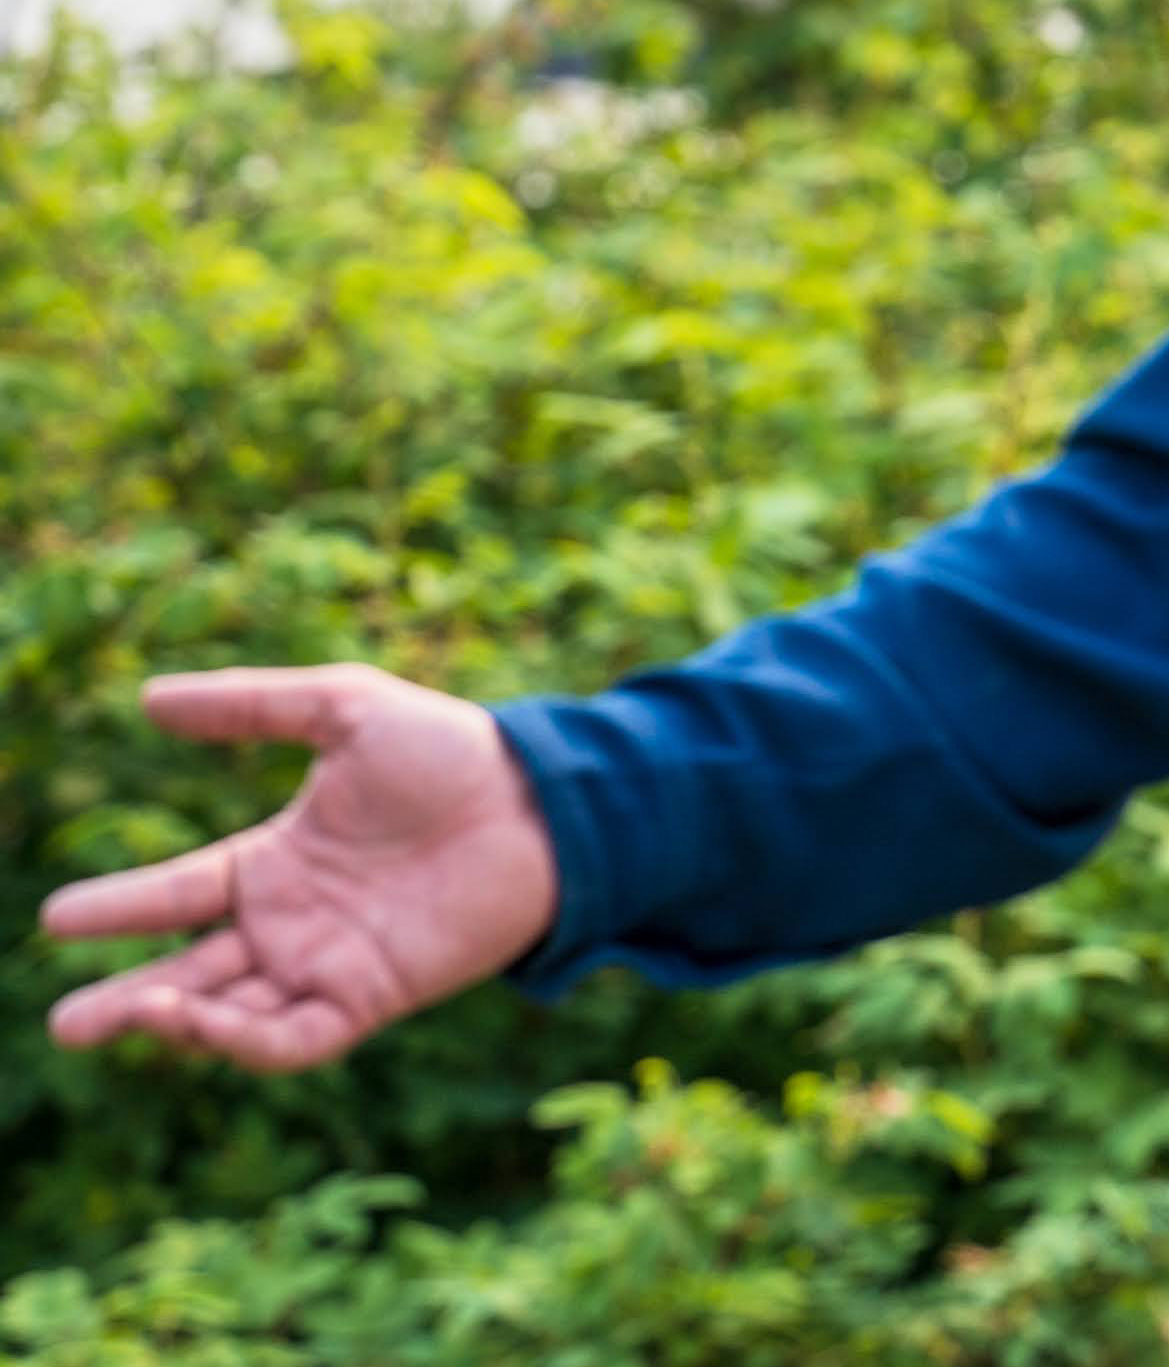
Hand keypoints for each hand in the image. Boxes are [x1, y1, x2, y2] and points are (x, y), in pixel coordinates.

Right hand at [40, 665, 562, 1072]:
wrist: (543, 800)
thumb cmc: (453, 752)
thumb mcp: (344, 710)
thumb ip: (251, 706)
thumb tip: (147, 697)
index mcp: (275, 863)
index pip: (177, 896)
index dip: (119, 909)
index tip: (56, 917)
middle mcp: (292, 924)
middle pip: (189, 973)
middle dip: (124, 1003)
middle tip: (64, 1027)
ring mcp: (329, 966)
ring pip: (232, 1015)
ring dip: (176, 1024)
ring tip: (134, 1012)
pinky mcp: (373, 997)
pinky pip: (295, 1038)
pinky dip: (243, 1040)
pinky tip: (201, 1022)